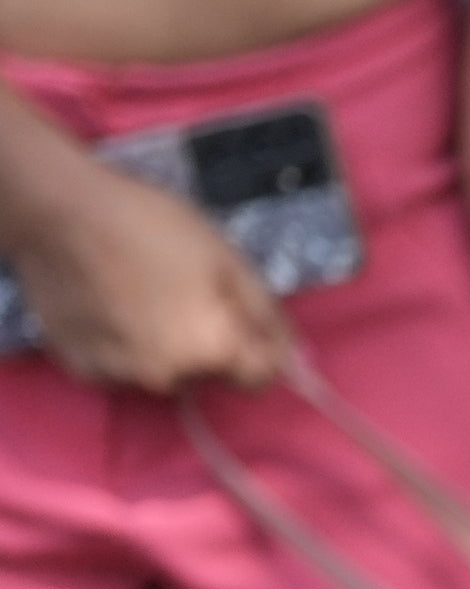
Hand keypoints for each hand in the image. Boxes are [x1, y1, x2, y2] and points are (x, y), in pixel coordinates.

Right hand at [4, 164, 291, 391]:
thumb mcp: (228, 259)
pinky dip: (124, 348)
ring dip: (165, 348)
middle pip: (210, 374)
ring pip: (165, 374)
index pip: (261, 378)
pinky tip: (110, 307)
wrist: (57, 211)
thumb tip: (294, 358)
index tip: (239, 316)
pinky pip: (122, 368)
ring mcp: (121, 376)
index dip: (261, 348)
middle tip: (181, 291)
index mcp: (212, 350)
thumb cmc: (150, 225)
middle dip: (209, 344)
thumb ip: (266, 315)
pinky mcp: (83, 368)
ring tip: (141, 295)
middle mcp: (169, 377)